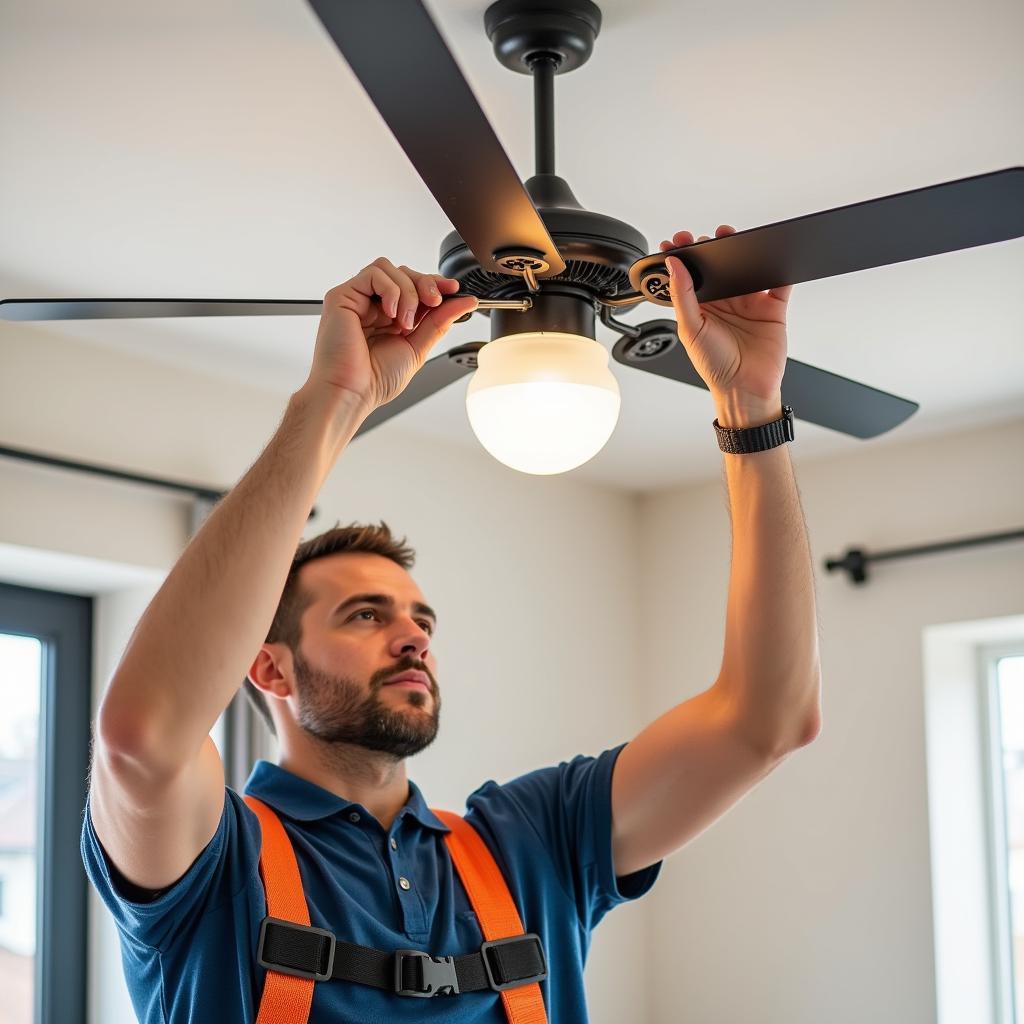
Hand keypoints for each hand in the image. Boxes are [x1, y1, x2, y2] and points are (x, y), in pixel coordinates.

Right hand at [304, 257, 477, 414]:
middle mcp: (372, 305)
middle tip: (434, 303)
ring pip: (389, 269)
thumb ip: (440, 321)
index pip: (413, 286)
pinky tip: (391, 314)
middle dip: (425, 284)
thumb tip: (465, 302)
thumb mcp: (418, 347)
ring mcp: (357, 299)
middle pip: (403, 272)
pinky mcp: (342, 296)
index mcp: (389, 317)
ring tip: (405, 322)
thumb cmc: (376, 379)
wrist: (353, 393)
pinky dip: (391, 290)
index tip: (454, 289)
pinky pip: (373, 274)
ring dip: (407, 292)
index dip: (434, 283)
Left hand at [661, 226, 790, 418]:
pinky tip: (772, 255)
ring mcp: (749, 303)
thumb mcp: (690, 329)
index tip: (677, 240)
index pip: (691, 275)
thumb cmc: (715, 368)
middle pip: (720, 266)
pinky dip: (778, 266)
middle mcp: (724, 303)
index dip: (684, 257)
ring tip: (734, 237)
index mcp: (701, 307)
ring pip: (747, 268)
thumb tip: (673, 267)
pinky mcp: (772, 307)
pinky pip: (778, 282)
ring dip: (743, 251)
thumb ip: (682, 296)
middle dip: (714, 247)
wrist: (746, 390)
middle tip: (708, 236)